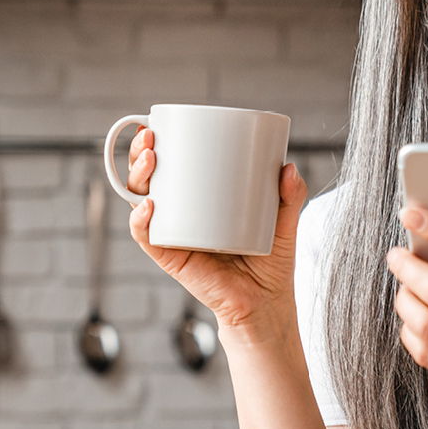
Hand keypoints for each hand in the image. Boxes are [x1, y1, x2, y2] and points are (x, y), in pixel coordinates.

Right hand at [125, 127, 308, 337]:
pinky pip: (148, 238)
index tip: (157, 124)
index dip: (156, 144)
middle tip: (150, 138)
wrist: (265, 304)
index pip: (171, 166)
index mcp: (199, 199)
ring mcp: (173, 235)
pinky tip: (149, 206)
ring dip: (137, 179)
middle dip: (139, 154)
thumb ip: (290, 195)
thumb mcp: (284, 221)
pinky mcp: (172, 258)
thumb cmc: (271, 261)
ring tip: (151, 160)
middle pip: (148, 179)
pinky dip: (141, 222)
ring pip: (140, 202)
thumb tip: (288, 167)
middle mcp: (180, 214)